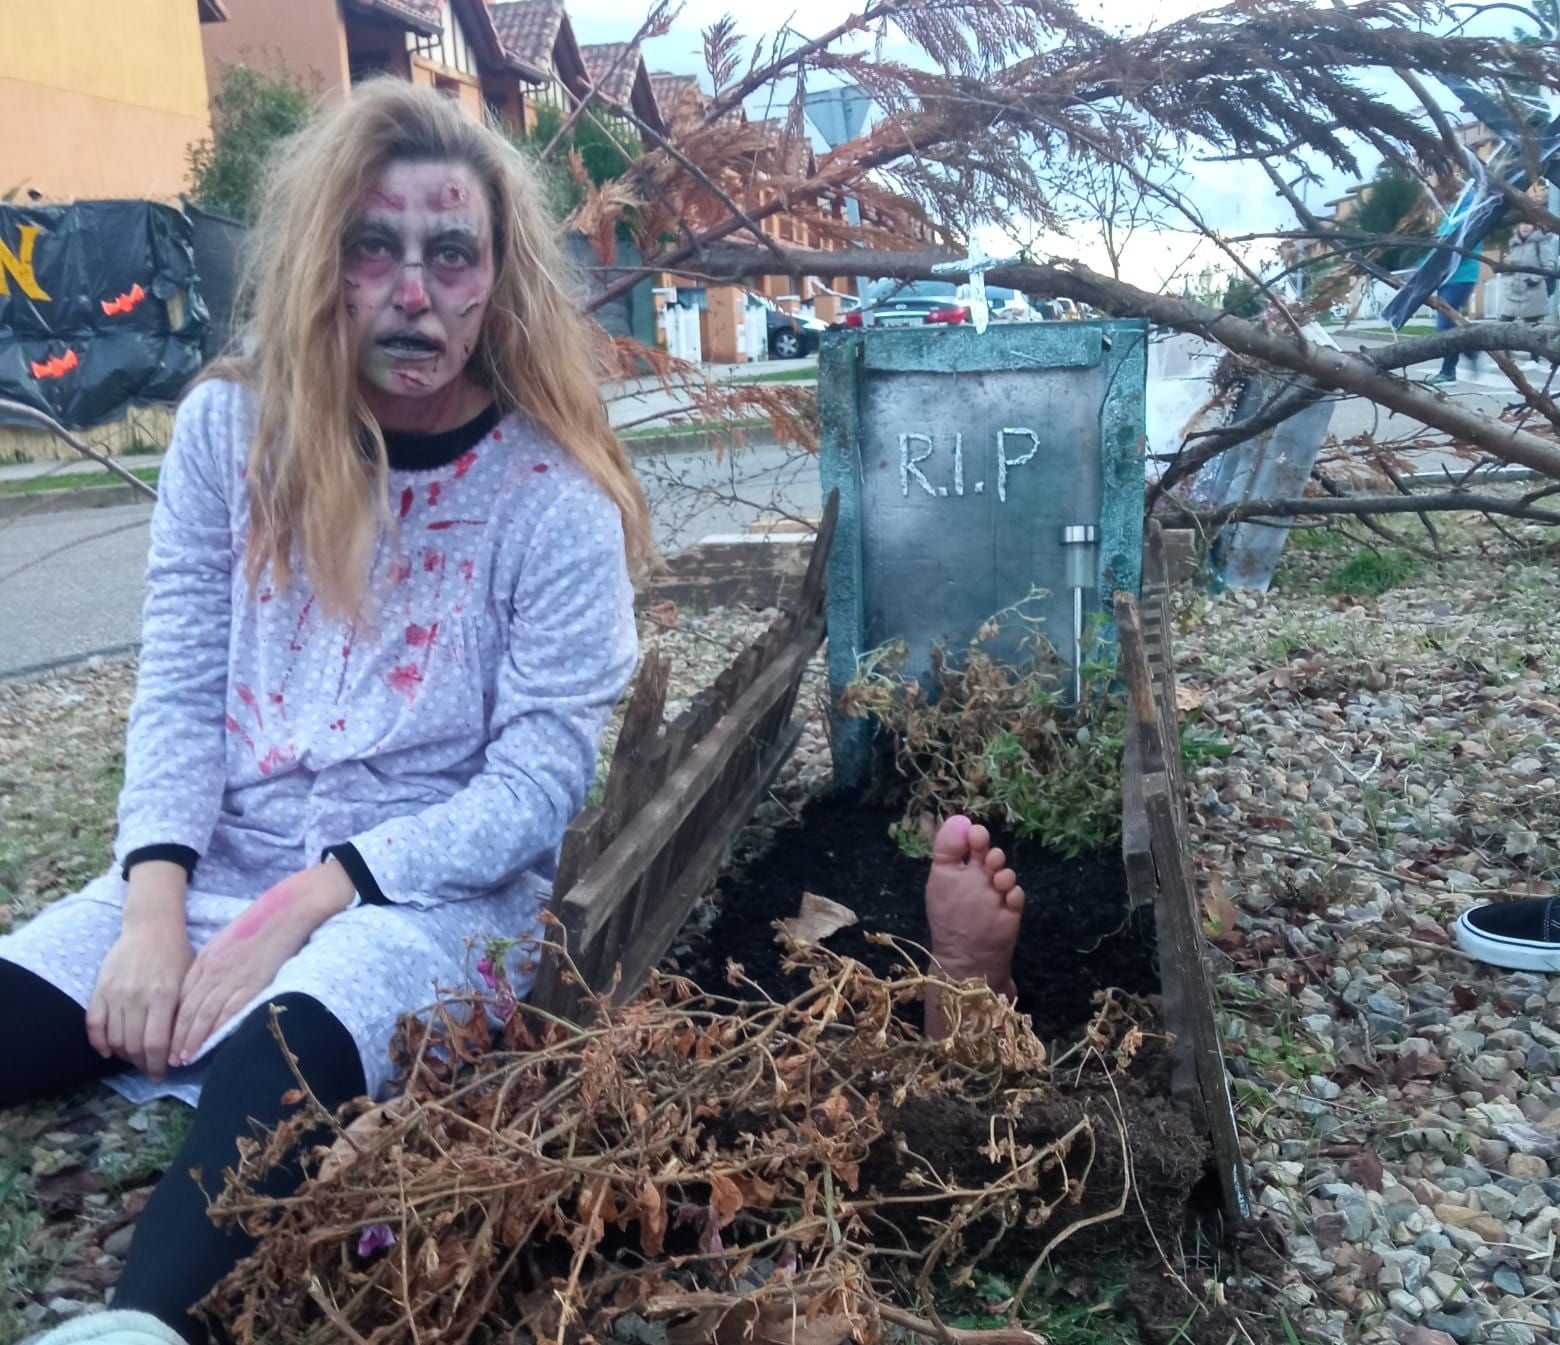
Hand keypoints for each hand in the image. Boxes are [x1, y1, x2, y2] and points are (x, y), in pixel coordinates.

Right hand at [87, 862, 192, 1080]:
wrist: (152, 926)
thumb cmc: (177, 954)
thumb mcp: (190, 980)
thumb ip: (184, 1011)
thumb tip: (182, 1048)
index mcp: (165, 995)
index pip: (157, 1043)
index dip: (157, 1065)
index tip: (160, 1075)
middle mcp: (138, 996)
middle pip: (134, 1045)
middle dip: (142, 1064)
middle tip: (149, 1070)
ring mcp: (116, 993)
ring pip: (115, 1039)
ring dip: (123, 1056)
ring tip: (134, 1059)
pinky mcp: (100, 989)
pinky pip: (93, 1025)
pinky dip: (99, 1043)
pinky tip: (108, 1051)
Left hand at [170, 861, 355, 1067]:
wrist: (285, 913)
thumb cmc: (259, 925)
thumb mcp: (225, 943)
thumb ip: (212, 965)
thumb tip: (203, 990)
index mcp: (205, 960)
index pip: (181, 998)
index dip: (172, 1022)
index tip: (165, 1040)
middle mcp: (213, 971)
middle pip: (187, 1010)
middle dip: (176, 1037)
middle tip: (168, 1059)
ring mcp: (231, 978)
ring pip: (203, 1015)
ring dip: (191, 1039)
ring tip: (183, 1058)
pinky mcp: (252, 984)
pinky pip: (228, 1012)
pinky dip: (215, 1031)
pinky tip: (208, 1045)